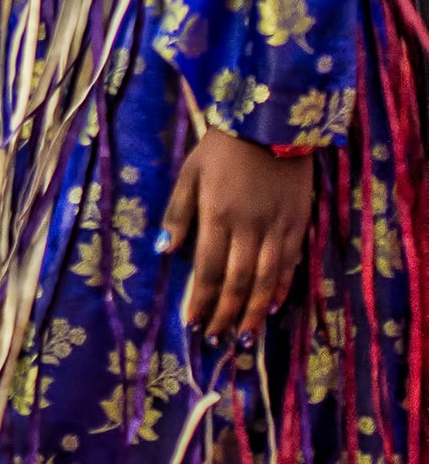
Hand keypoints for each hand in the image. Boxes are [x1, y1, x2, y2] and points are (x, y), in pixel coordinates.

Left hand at [160, 128, 313, 342]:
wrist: (271, 122)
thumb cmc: (223, 148)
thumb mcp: (190, 173)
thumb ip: (178, 213)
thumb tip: (164, 250)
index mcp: (217, 215)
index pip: (208, 269)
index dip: (201, 299)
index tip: (193, 324)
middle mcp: (248, 228)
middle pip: (237, 282)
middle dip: (226, 314)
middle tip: (217, 340)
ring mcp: (277, 227)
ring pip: (266, 280)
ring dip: (255, 312)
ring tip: (245, 338)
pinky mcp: (299, 223)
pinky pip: (290, 264)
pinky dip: (282, 288)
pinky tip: (274, 307)